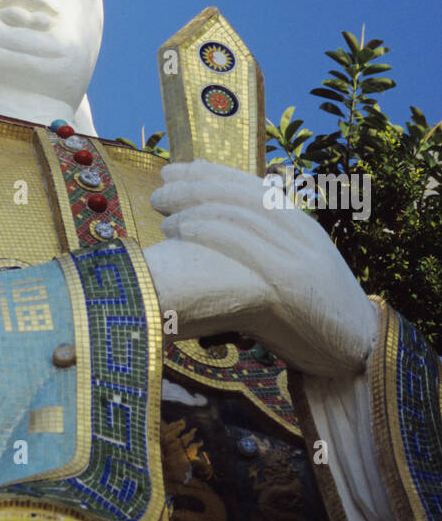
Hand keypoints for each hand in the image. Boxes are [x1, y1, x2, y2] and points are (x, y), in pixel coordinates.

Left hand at [142, 160, 378, 377]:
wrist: (359, 351)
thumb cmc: (317, 316)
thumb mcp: (297, 269)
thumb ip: (269, 246)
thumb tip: (222, 231)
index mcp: (301, 224)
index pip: (249, 185)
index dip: (210, 173)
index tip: (177, 169)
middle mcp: (300, 231)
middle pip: (240, 193)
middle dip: (196, 184)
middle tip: (160, 185)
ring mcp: (296, 255)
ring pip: (238, 213)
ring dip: (195, 206)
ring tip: (163, 211)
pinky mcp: (289, 283)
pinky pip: (244, 243)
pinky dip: (210, 230)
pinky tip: (183, 228)